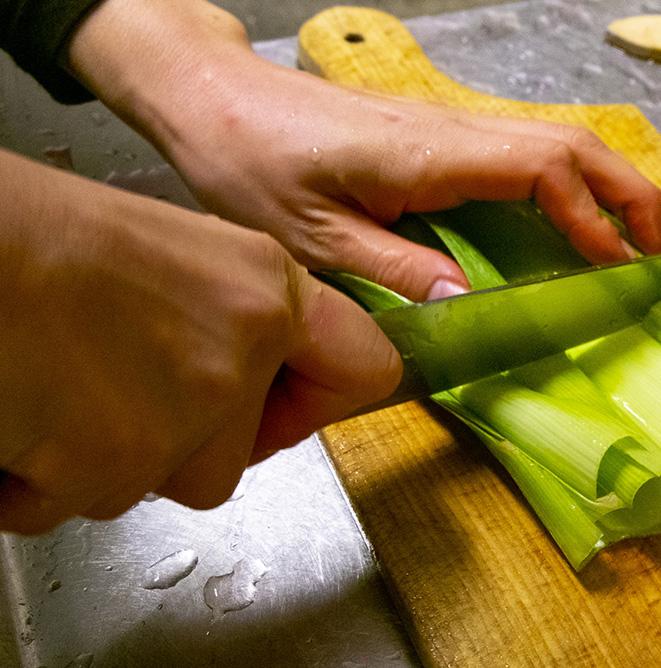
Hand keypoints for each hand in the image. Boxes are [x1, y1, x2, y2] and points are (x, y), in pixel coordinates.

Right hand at [0, 150, 400, 534]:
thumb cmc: (48, 235)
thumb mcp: (180, 254)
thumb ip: (238, 319)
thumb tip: (257, 379)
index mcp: (268, 291)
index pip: (364, 370)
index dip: (320, 400)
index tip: (289, 403)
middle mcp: (242, 354)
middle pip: (238, 453)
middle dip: (182, 443)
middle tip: (118, 385)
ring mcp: (183, 415)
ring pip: (161, 482)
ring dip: (108, 459)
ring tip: (60, 386)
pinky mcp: (113, 464)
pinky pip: (81, 504)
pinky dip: (43, 479)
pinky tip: (26, 415)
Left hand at [66, 0, 660, 301]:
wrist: (215, 102)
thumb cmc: (251, 163)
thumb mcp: (312, 236)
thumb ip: (395, 268)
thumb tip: (467, 303)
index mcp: (430, 153)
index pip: (545, 168)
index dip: (594, 218)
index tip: (618, 269)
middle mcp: (453, 131)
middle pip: (571, 142)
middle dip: (628, 194)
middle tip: (659, 255)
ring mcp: (449, 130)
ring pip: (554, 143)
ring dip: (605, 189)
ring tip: (629, 248)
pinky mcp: (438, 140)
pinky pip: (523, 156)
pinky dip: (565, 189)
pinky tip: (566, 230)